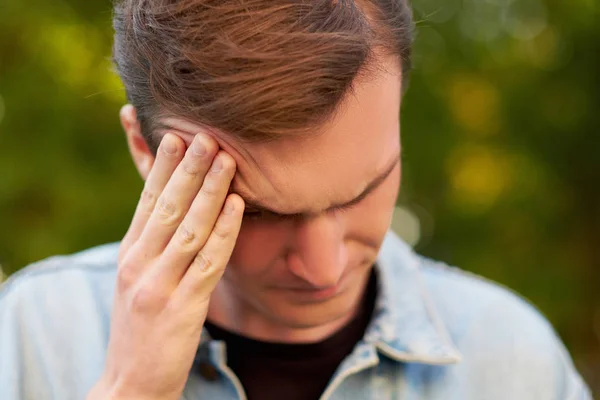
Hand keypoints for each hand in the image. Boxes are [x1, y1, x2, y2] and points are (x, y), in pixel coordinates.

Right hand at [87, 133, 243, 399]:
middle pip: (168, 207)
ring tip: (227, 159)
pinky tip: (237, 206)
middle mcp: (140, 264)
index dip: (163, 167)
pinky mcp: (182, 307)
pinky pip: (208, 261)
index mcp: (130, 254)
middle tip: (205, 134)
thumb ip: (154, 245)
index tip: (177, 134)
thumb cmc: (141, 326)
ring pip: (189, 228)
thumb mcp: (138, 279)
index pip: (147, 201)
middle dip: (188, 168)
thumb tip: (177, 208)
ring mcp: (160, 285)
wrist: (132, 383)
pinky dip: (224, 231)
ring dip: (210, 191)